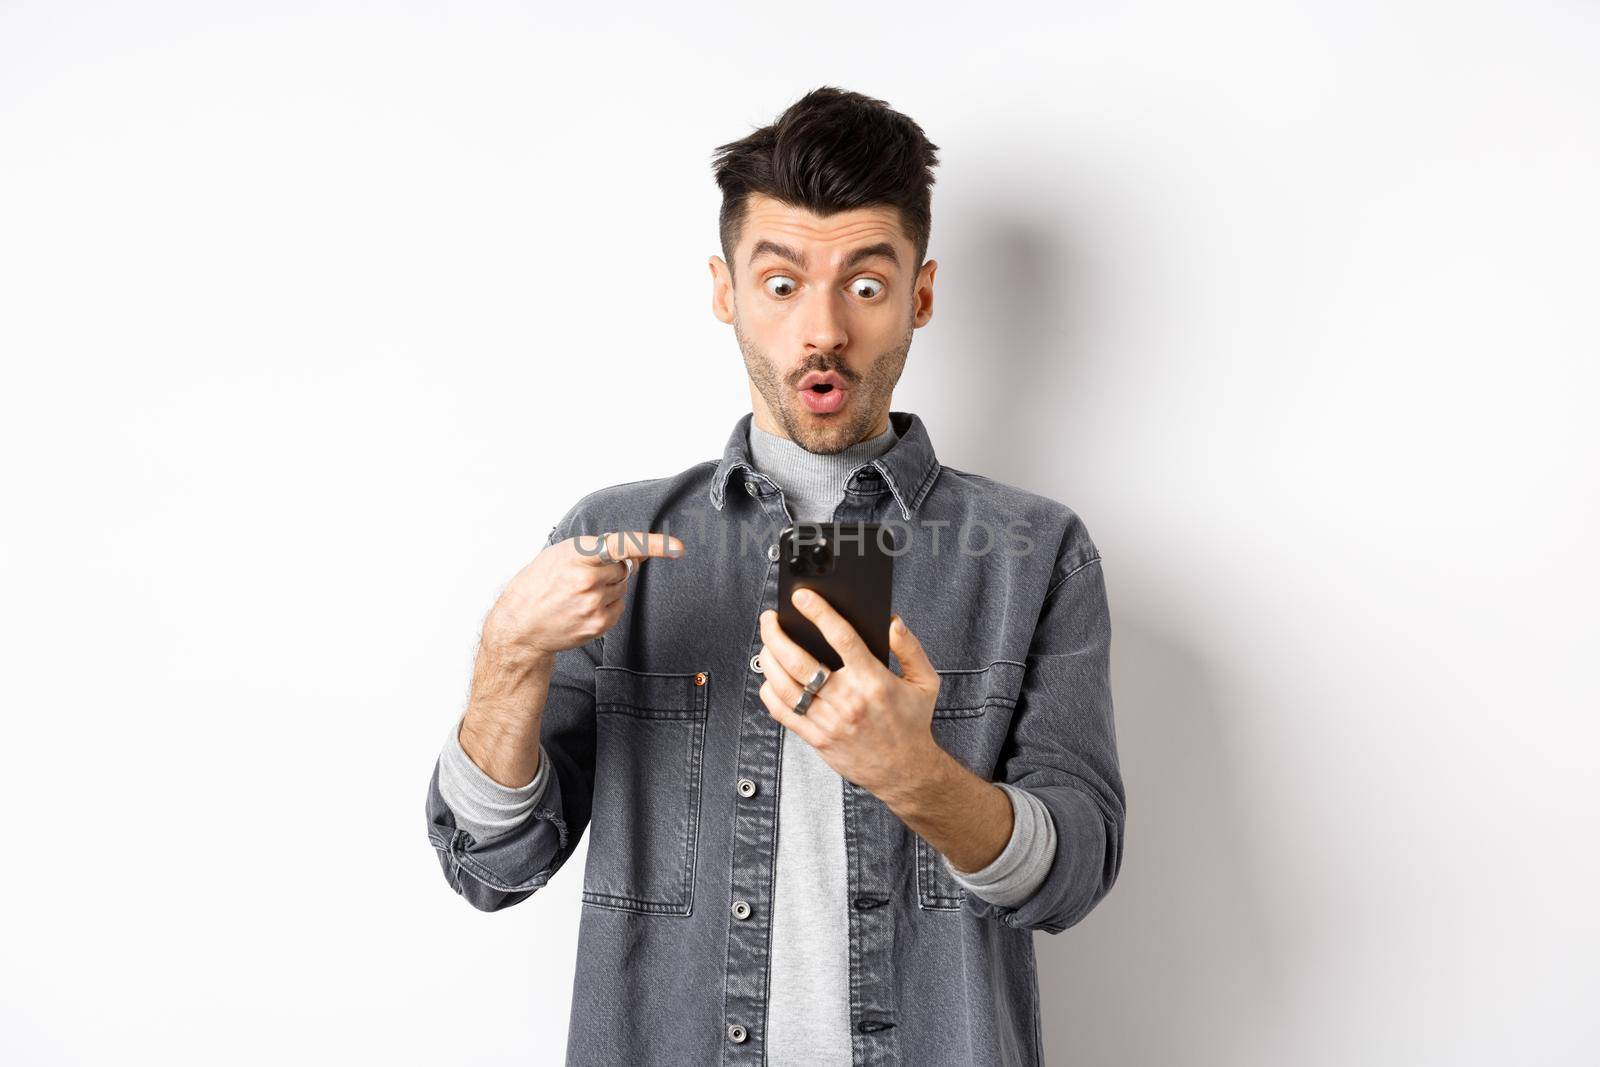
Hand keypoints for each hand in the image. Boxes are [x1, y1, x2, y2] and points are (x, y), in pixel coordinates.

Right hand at [482, 530, 684, 657]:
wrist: (520, 626)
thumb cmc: (538, 584)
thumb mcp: (561, 554)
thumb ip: (599, 550)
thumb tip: (639, 554)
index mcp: (576, 555)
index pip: (622, 545)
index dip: (653, 545)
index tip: (677, 548)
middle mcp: (587, 580)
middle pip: (624, 568)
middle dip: (612, 569)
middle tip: (584, 576)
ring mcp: (593, 604)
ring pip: (622, 587)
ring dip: (608, 587)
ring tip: (577, 594)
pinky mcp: (598, 624)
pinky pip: (619, 606)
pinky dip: (607, 604)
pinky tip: (583, 607)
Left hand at [756, 589, 940, 797]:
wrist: (905, 772)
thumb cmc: (912, 725)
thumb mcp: (925, 682)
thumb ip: (910, 648)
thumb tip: (893, 622)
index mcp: (874, 681)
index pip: (842, 637)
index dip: (819, 612)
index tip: (802, 596)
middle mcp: (848, 700)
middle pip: (800, 661)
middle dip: (777, 634)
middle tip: (770, 618)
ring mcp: (829, 721)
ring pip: (785, 685)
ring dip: (768, 660)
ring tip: (766, 643)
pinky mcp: (817, 738)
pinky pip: (783, 713)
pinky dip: (770, 692)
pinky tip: (770, 677)